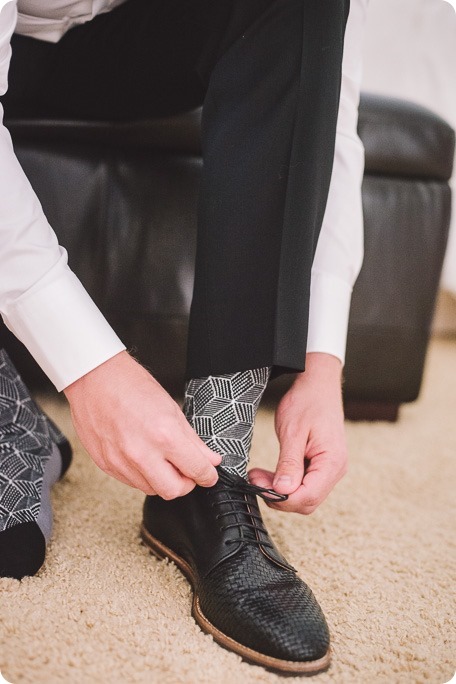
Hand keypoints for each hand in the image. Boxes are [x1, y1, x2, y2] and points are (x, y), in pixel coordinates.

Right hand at [64, 351, 220, 497]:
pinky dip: (142, 475)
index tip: (208, 475)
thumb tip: (210, 459)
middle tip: (186, 470)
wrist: (95, 378)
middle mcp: (141, 452)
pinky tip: (143, 456)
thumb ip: (192, 440)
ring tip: (161, 458)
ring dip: (162, 479)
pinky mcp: (106, 464)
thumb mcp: (172, 408)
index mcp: (163, 434)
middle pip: (173, 490)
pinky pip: (131, 482)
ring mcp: (121, 461)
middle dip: (185, 483)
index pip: (196, 470)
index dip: (207, 475)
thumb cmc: (131, 386)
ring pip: (151, 489)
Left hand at [249, 352, 346, 513]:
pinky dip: (285, 483)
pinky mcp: (321, 465)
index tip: (259, 487)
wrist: (318, 385)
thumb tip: (283, 490)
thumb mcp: (293, 431)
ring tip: (257, 476)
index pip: (308, 496)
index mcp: (332, 462)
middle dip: (279, 496)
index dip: (282, 498)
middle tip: (254, 480)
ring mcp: (329, 469)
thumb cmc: (307, 402)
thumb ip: (289, 463)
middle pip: (306, 501)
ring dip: (280, 491)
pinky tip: (268, 474)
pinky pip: (304, 484)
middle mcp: (335, 469)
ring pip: (304, 495)